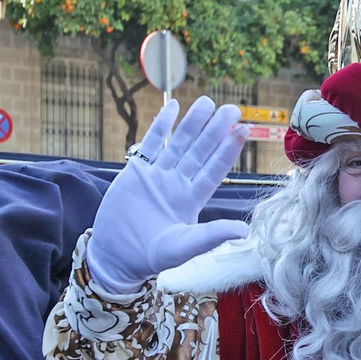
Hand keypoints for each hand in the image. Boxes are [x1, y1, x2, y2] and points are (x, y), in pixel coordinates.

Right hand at [86, 97, 250, 294]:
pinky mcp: (136, 172)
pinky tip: (173, 107)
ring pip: (179, 143)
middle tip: (232, 108)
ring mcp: (158, 175)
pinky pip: (151, 144)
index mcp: (193, 199)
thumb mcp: (184, 247)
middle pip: (200, 151)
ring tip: (206, 102)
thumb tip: (244, 231)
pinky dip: (161, 126)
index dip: (228, 150)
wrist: (116, 256)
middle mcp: (178, 183)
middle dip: (216, 130)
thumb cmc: (151, 257)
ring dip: (192, 123)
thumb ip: (211, 236)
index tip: (243, 130)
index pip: (215, 169)